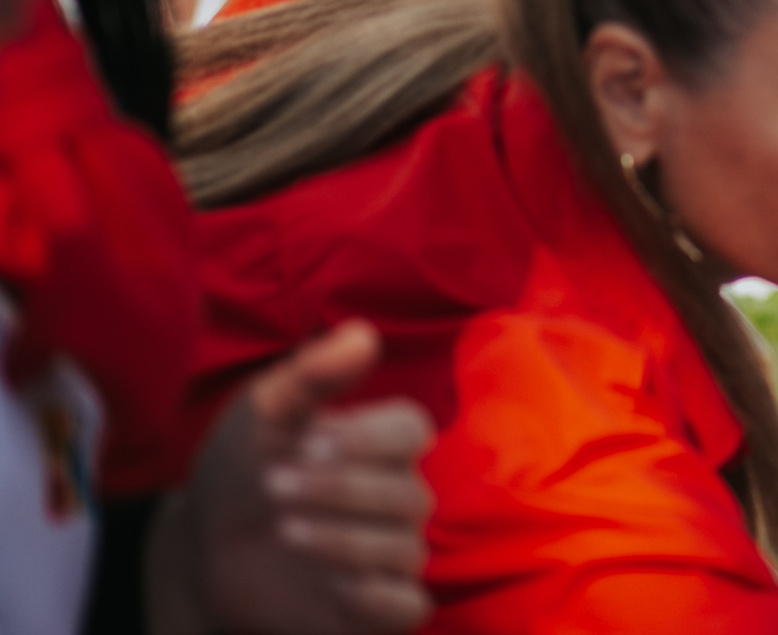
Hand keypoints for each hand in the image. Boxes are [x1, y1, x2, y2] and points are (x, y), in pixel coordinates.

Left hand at [150, 319, 435, 634]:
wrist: (203, 547)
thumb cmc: (242, 467)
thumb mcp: (263, 413)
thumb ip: (312, 375)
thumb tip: (363, 333)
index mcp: (382, 444)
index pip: (411, 433)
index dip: (367, 439)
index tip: (309, 442)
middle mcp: (398, 497)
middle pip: (408, 494)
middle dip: (342, 490)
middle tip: (275, 484)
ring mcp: (390, 554)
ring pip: (405, 549)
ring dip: (346, 539)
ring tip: (284, 530)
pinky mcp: (376, 609)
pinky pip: (408, 607)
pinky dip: (379, 596)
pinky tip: (333, 583)